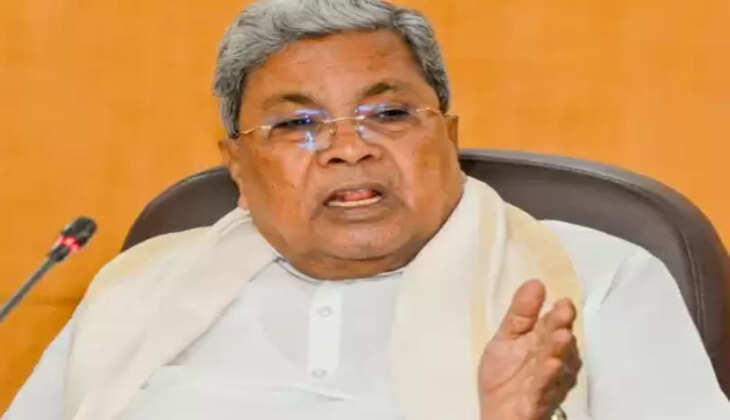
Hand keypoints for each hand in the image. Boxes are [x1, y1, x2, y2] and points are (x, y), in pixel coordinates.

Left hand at [478, 279, 580, 419]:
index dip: (557, 313)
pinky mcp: (541, 400)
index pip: (551, 324)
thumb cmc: (504, 375)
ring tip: (561, 336)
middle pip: (557, 341)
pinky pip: (545, 388)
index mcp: (542, 342)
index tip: (562, 300)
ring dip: (559, 350)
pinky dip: (548, 377)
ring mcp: (549, 381)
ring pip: (556, 364)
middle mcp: (551, 359)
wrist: (498, 413)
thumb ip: (520, 314)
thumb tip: (535, 282)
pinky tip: (550, 365)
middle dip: (560, 327)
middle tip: (564, 312)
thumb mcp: (506, 339)